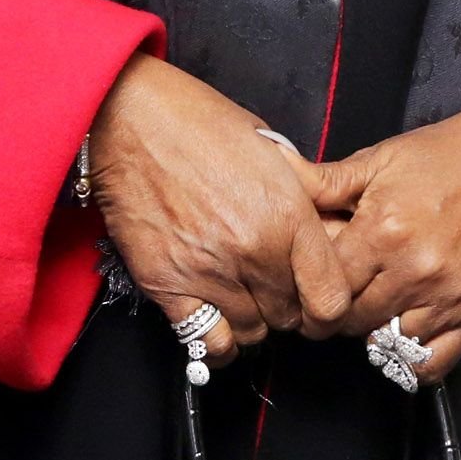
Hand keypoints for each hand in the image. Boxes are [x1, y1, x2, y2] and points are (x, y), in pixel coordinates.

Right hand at [88, 57, 355, 369]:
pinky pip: (204, 342)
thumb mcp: (272, 149)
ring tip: (242, 293)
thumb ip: (304, 197)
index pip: (330, 299)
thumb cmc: (200, 122)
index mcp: (288, 215)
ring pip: (252, 333)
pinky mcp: (166, 285)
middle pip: (291, 319)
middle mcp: (254, 252)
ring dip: (253, 319)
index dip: (328, 305)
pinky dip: (215, 338)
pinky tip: (215, 318)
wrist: (129, 117)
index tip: (316, 295)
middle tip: (273, 283)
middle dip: (288, 305)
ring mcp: (209, 272)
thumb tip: (326, 229)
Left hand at [308, 89, 460, 382]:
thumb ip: (325, 180)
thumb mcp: (380, 158)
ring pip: (386, 343)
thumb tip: (276, 172)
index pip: (325, 285)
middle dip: (335, 310)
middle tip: (336, 295)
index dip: (309, 285)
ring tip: (372, 305)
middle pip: (351, 320)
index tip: (308, 282)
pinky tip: (403, 330)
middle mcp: (415, 269)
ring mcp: (449, 296)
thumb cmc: (448, 153)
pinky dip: (412, 357)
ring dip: (371, 330)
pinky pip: (432, 362)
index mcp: (383, 229)